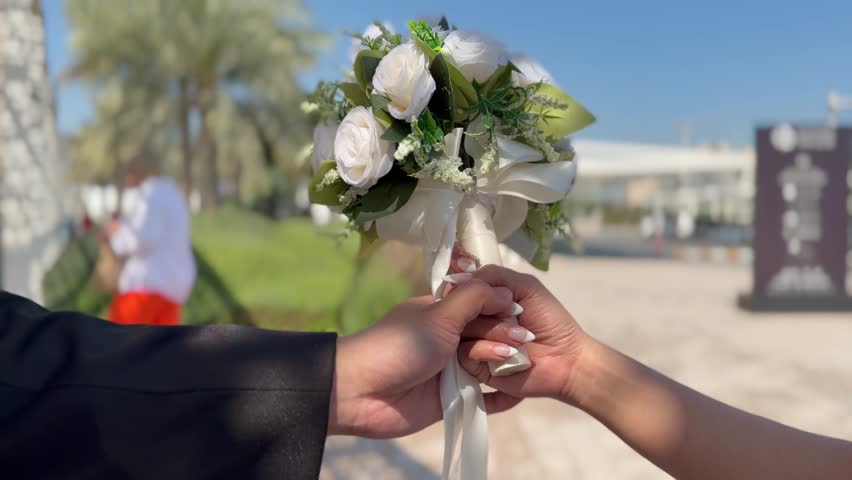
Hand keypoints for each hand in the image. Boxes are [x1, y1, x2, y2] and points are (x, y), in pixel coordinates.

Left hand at [329, 280, 523, 437]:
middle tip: (523, 341)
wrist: (359, 392)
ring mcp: (449, 369)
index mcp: (440, 312)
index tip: (521, 312)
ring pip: (487, 364)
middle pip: (486, 334)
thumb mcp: (438, 315)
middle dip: (505, 336)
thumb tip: (505, 290)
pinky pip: (482, 398)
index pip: (480, 305)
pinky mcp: (450, 399)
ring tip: (520, 363)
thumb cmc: (397, 346)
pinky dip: (501, 397)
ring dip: (505, 363)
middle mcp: (447, 338)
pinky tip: (521, 392)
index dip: (501, 308)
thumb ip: (472, 299)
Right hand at [453, 260, 589, 404]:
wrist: (566, 359)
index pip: (459, 287)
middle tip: (511, 313)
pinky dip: (487, 349)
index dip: (462, 286)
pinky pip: (465, 353)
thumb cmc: (550, 320)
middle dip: (483, 308)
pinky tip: (508, 353)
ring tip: (520, 337)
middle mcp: (475, 318)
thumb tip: (458, 275)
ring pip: (460, 330)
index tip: (473, 287)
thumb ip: (493, 276)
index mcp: (485, 299)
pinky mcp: (476, 366)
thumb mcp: (525, 286)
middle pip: (456, 307)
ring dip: (491, 330)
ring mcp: (474, 341)